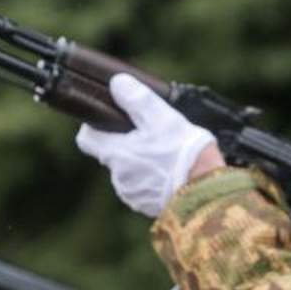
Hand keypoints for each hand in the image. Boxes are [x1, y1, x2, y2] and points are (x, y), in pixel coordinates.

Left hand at [76, 75, 219, 217]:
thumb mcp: (160, 117)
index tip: (110, 119)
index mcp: (116, 153)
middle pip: (111, 154)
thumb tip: (117, 83)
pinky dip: (151, 179)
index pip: (86, 139)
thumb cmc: (183, 152)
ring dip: (140, 162)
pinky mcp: (146, 206)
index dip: (94, 127)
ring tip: (166, 153)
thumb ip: (137, 99)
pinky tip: (171, 172)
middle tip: (150, 134)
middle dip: (125, 143)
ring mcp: (132, 194)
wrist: (204, 190)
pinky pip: (142, 188)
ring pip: (128, 172)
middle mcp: (118, 177)